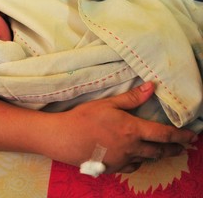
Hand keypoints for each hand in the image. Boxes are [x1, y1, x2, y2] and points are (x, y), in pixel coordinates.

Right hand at [55, 82, 196, 173]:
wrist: (64, 138)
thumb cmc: (85, 118)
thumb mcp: (108, 104)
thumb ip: (131, 98)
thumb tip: (151, 87)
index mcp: (132, 130)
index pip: (164, 134)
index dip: (180, 136)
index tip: (192, 137)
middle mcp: (131, 148)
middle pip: (159, 151)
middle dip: (173, 149)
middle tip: (181, 148)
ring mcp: (122, 160)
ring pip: (146, 160)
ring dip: (156, 155)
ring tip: (160, 152)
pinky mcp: (112, 168)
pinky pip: (132, 167)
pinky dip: (138, 162)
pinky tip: (135, 158)